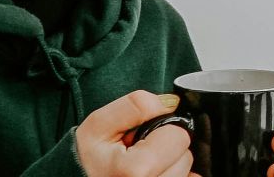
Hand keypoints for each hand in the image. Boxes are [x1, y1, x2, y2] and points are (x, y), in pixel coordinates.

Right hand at [79, 91, 193, 176]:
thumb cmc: (87, 159)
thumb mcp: (99, 125)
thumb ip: (134, 106)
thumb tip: (171, 103)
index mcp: (136, 171)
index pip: (178, 135)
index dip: (163, 127)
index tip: (142, 135)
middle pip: (185, 155)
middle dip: (166, 147)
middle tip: (140, 151)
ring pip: (186, 170)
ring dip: (169, 162)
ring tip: (144, 165)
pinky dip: (172, 173)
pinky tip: (153, 172)